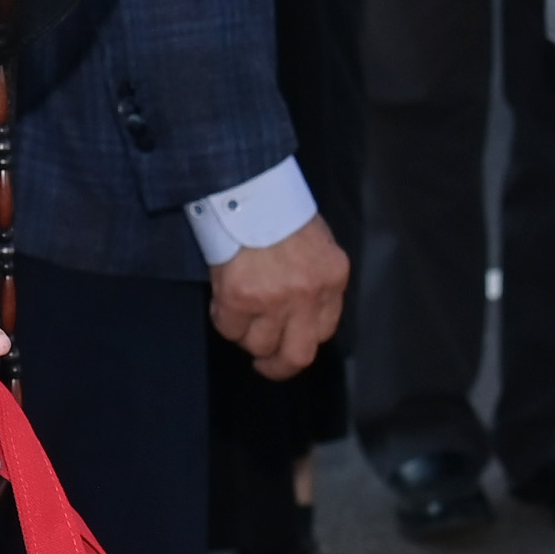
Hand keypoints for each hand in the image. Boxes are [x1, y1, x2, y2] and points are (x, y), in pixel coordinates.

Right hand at [209, 218, 348, 380]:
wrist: (247, 186)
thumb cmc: (279, 207)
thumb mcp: (315, 241)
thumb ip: (313, 276)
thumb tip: (298, 306)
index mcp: (332, 278)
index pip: (324, 330)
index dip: (302, 336)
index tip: (289, 336)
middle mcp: (307, 295)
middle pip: (298, 355)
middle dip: (279, 367)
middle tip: (265, 364)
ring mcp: (273, 300)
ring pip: (259, 345)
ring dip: (246, 336)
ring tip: (239, 316)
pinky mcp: (240, 298)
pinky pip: (229, 329)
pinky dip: (224, 320)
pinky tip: (222, 300)